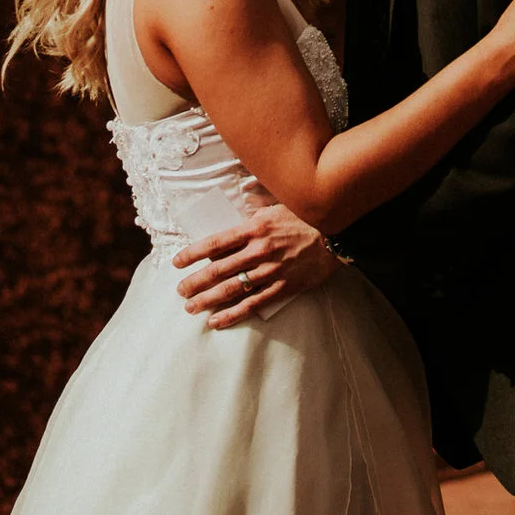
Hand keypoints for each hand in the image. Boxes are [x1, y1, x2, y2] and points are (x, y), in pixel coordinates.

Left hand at [172, 200, 339, 328]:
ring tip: (191, 308)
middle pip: (219, 269)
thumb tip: (240, 193)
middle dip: (196, 281)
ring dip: (209, 300)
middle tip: (180, 291)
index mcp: (254, 227)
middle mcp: (259, 250)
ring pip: (232, 289)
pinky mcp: (283, 286)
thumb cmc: (305, 216)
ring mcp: (271, 270)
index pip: (216, 242)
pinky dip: (234, 314)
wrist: (338, 234)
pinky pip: (254, 304)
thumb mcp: (278, 202)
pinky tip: (218, 320)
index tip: (177, 262)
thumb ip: (256, 199)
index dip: (193, 253)